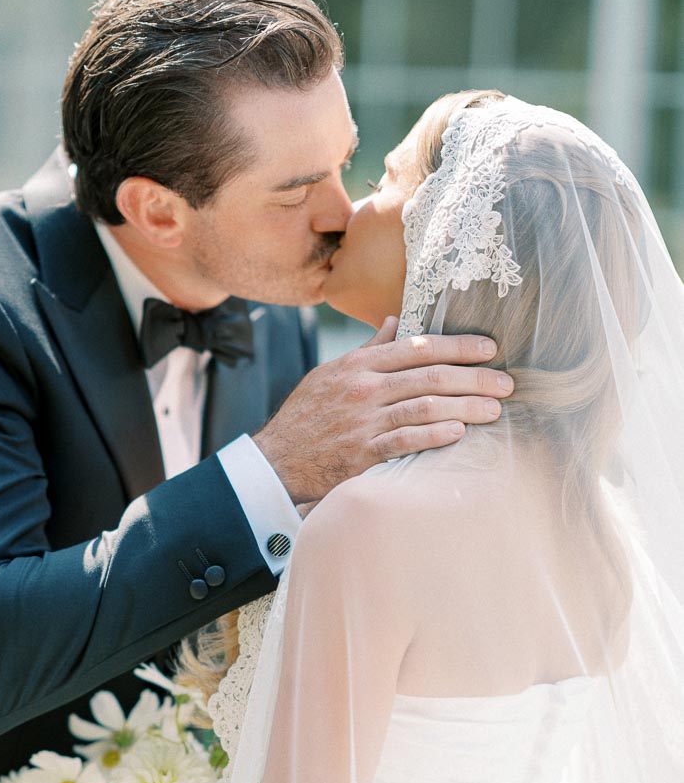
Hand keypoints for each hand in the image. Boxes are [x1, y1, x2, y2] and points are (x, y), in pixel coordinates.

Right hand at [253, 317, 513, 503]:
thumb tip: (395, 321)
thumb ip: (368, 351)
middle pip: (431, 376)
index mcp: (359, 365)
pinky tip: (459, 432)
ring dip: (466, 407)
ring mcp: (364, 421)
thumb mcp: (331, 375)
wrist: (275, 461)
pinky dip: (435, 434)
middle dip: (475, 378)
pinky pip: (406, 440)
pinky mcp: (362, 453)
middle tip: (507, 383)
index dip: (458, 346)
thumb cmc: (307, 417)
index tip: (490, 348)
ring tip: (494, 411)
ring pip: (426, 407)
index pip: (419, 347)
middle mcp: (364, 388)